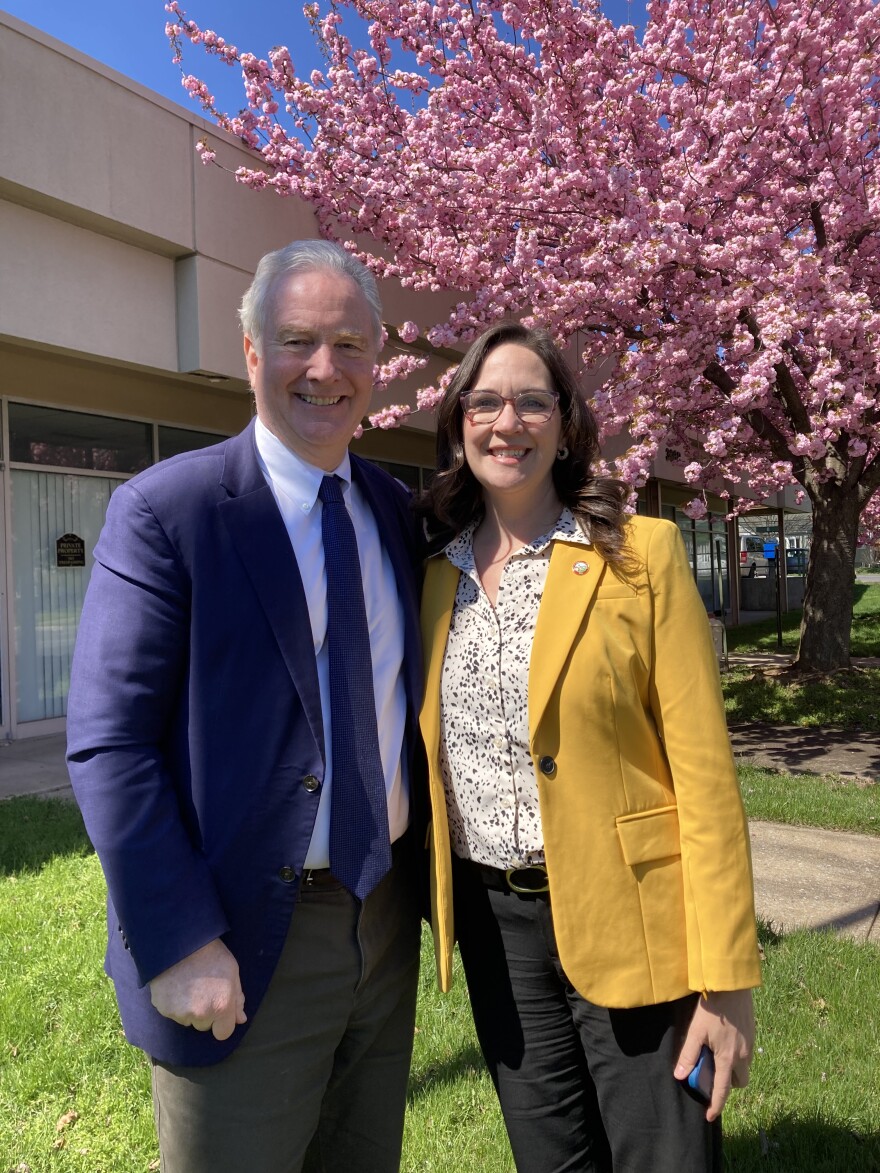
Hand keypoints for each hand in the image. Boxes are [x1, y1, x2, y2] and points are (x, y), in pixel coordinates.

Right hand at [149, 938, 246, 1040]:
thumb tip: (240, 1020)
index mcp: (221, 1007)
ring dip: (188, 1009)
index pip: (223, 1033)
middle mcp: (200, 1015)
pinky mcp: (162, 1008)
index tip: (219, 1010)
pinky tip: (176, 984)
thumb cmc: (211, 953)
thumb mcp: (232, 971)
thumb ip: (237, 999)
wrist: (180, 940)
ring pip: (187, 1020)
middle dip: (205, 1014)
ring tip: (189, 985)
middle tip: (203, 990)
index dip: (222, 1022)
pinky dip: (174, 1003)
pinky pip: (171, 1012)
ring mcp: (179, 1013)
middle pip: (204, 1026)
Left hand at [674, 988, 754, 1121]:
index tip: (709, 1117)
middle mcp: (743, 1056)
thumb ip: (689, 1054)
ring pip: (744, 1068)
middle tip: (712, 1075)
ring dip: (732, 1069)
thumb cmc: (712, 1008)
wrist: (732, 985)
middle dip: (727, 1085)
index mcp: (728, 1058)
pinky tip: (724, 1042)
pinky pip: (746, 1054)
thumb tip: (680, 1076)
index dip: (716, 1106)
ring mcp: (750, 1044)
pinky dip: (736, 1056)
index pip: (723, 1090)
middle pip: (738, 1082)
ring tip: (715, 1055)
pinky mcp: (752, 1033)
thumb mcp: (696, 1031)